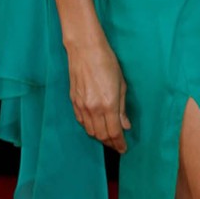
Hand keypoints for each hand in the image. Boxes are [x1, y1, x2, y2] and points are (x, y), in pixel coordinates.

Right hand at [67, 38, 131, 152]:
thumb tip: (125, 125)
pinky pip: (81, 122)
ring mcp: (82, 106)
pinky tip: (95, 126)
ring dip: (100, 137)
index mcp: (108, 104)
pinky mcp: (73, 102)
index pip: (114, 132)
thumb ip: (122, 107)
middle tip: (117, 145)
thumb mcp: (121, 83)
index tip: (123, 149)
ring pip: (90, 131)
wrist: (85, 49)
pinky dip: (89, 128)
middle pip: (101, 135)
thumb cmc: (107, 62)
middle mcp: (93, 109)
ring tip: (108, 138)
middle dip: (110, 143)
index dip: (119, 143)